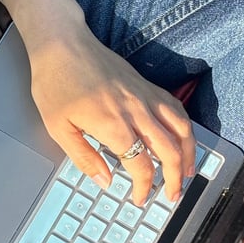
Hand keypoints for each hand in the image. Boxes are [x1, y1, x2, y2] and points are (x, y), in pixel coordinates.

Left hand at [27, 24, 195, 205]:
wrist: (62, 44)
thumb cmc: (55, 82)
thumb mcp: (58, 128)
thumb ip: (84, 158)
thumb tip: (105, 182)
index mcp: (113, 125)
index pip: (141, 165)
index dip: (144, 187)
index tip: (140, 198)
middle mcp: (135, 110)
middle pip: (169, 150)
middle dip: (174, 178)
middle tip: (172, 195)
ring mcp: (144, 95)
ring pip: (180, 127)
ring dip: (188, 153)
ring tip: (187, 172)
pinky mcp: (146, 85)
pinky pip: (175, 108)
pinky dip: (184, 126)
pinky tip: (182, 137)